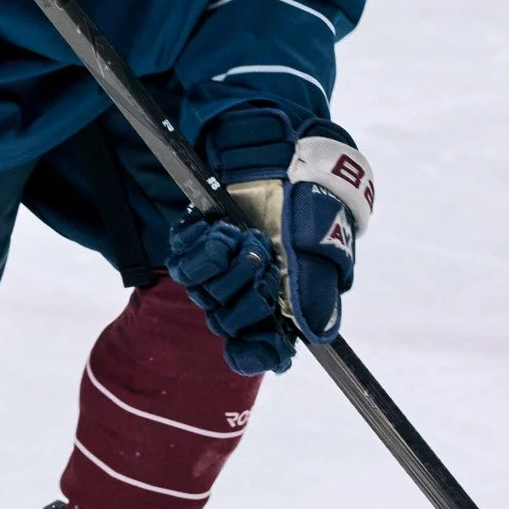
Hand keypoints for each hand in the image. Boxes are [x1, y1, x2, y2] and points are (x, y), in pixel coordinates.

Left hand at [167, 107, 375, 374]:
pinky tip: (221, 232)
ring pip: (205, 295)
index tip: (260, 342)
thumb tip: (316, 336)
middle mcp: (247, 289)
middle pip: (228, 322)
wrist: (287, 156)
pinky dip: (202, 249)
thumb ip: (317, 294)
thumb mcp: (325, 249)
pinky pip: (184, 262)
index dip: (256, 351)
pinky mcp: (197, 240)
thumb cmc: (312, 205)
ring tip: (244, 237)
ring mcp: (220, 267)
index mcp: (280, 301)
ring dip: (224, 269)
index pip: (261, 348)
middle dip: (244, 294)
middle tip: (263, 257)